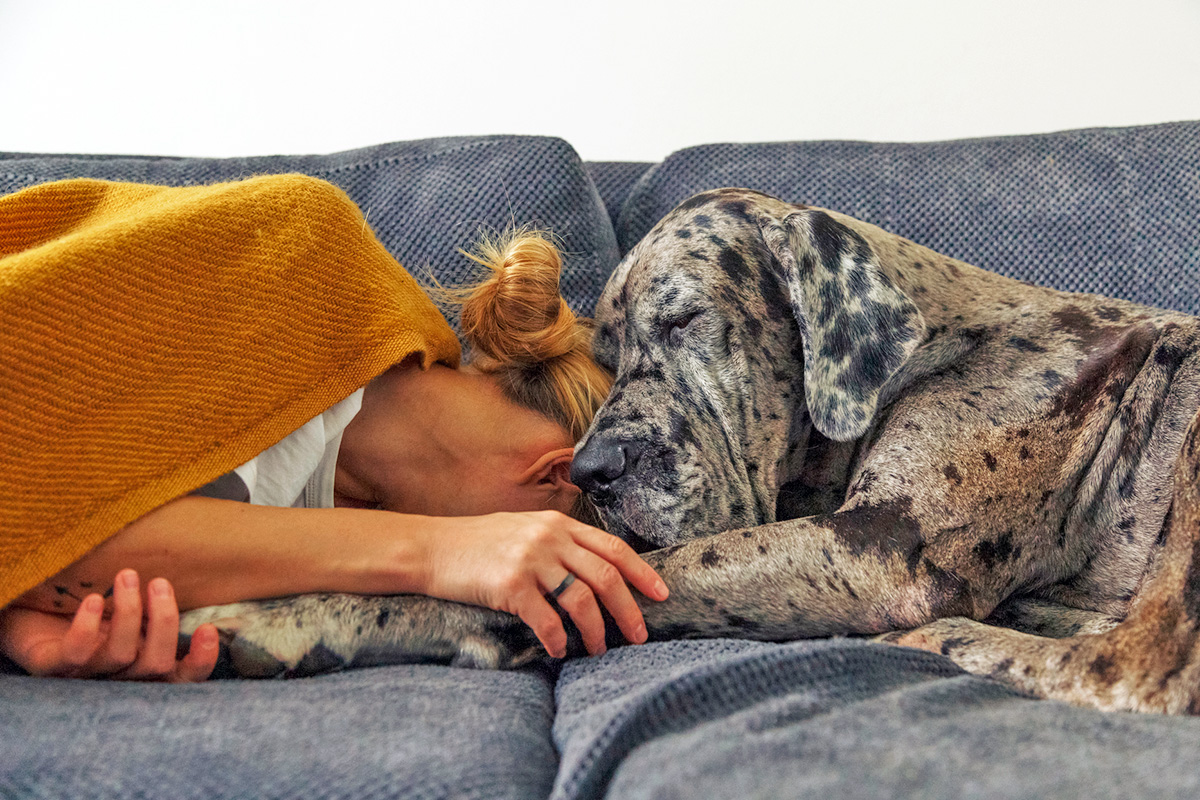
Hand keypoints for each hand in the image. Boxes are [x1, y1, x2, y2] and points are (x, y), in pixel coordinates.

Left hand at [0, 569, 217, 680]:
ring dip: (128, 613)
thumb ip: (154, 609)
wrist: (24, 610)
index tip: (208, 629)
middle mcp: (116, 678)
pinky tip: (94, 600)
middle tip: (160, 583)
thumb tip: (194, 585)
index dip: (199, 662)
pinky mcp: (50, 668)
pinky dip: (87, 626)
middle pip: (154, 665)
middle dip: (162, 622)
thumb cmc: (84, 607)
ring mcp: (83, 677)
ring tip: (127, 576)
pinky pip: (75, 654)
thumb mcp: (127, 608)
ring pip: (120, 655)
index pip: (179, 679)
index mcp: (139, 667)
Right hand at [420, 510, 668, 658]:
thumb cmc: (480, 544)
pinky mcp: (509, 585)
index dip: (642, 573)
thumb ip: (559, 543)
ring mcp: (530, 560)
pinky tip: (560, 651)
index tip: (662, 595)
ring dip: (597, 631)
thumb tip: (597, 572)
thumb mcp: (526, 530)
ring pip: (581, 600)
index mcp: (559, 524)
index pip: (613, 548)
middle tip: (639, 636)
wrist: (432, 548)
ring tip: (600, 650)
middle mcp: (549, 538)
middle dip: (628, 610)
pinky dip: (559, 640)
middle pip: (605, 577)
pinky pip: (546, 620)